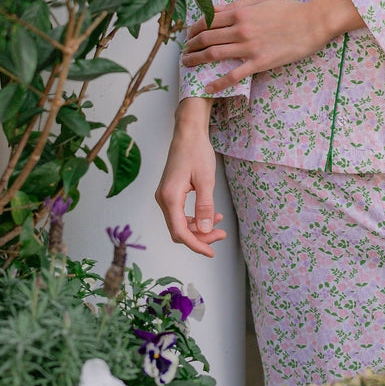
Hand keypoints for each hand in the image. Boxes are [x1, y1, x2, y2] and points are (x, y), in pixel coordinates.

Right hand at [155, 98, 227, 256]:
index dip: (196, 244)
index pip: (180, 231)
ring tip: (219, 223)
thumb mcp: (206, 180)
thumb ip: (205, 206)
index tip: (211, 252)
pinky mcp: (170, 192)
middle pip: (179, 230)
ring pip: (180, 223)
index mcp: (170, 197)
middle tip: (221, 234)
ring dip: (198, 227)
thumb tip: (205, 229)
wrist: (188, 133)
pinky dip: (195, 217)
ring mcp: (164, 196)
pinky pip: (180, 213)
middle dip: (200, 236)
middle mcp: (163, 199)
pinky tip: (211, 214)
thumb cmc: (196, 151)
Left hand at [182, 0, 363, 92]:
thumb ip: (237, 6)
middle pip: (205, 38)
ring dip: (196, 60)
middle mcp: (240, 29)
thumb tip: (216, 10)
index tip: (188, 35)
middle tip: (184, 51)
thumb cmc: (288, 10)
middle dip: (190, 45)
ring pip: (214, 55)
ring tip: (187, 64)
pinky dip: (218, 83)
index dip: (192, 29)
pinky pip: (234, 75)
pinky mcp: (259, 62)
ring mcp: (249, 47)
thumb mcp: (260, 1)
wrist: (311, 23)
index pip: (206, 20)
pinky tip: (208, 88)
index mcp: (240, 12)